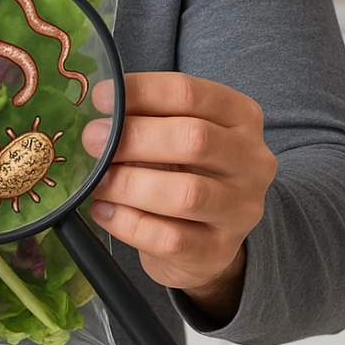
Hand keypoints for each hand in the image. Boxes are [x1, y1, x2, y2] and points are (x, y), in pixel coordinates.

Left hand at [82, 73, 276, 325]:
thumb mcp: (176, 135)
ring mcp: (241, 210)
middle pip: (194, 139)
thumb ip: (146, 118)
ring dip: (129, 184)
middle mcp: (252, 161)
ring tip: (97, 181)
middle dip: (134, 138)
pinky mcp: (218, 252)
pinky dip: (128, 223)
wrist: (207, 240)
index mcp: (241, 116)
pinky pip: (170, 239)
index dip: (141, 92)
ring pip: (186, 194)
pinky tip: (104, 212)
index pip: (190, 93)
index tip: (100, 98)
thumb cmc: (185, 172)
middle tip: (91, 140)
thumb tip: (99, 107)